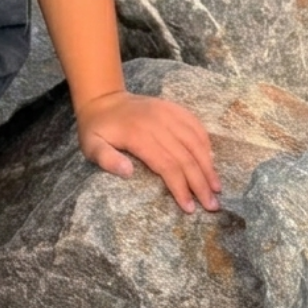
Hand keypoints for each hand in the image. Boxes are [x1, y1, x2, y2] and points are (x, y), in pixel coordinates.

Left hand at [74, 89, 221, 213]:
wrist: (103, 99)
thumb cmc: (97, 128)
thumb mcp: (91, 145)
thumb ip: (106, 159)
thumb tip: (128, 172)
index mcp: (138, 135)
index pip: (167, 165)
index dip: (180, 188)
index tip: (189, 208)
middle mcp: (157, 122)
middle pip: (185, 156)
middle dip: (200, 183)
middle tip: (212, 205)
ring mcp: (167, 112)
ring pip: (195, 141)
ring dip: (208, 166)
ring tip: (217, 187)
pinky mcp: (173, 108)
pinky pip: (195, 125)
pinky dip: (205, 143)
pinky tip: (210, 160)